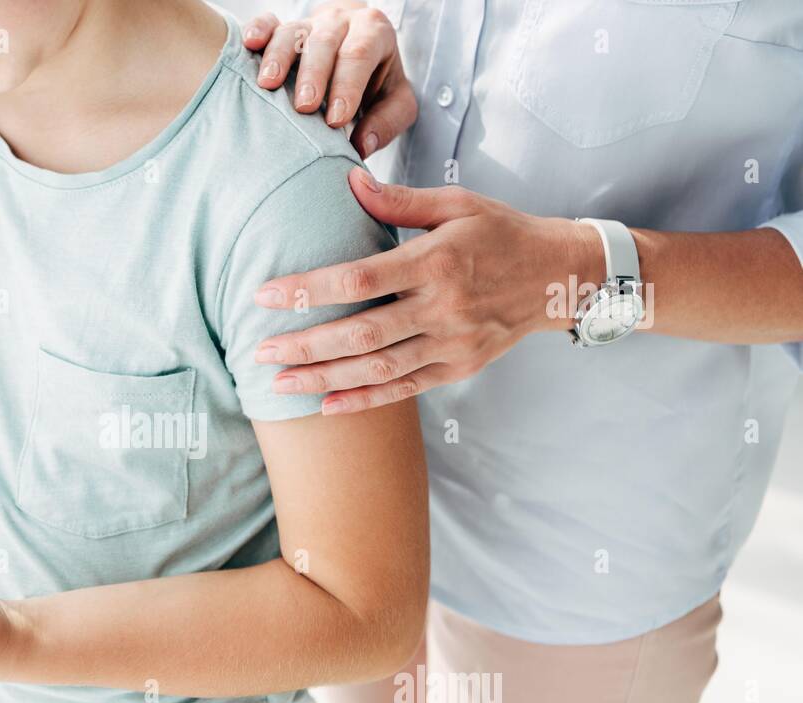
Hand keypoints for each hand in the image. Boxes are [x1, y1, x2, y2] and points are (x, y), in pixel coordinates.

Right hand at [243, 2, 416, 156]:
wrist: (359, 57)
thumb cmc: (377, 83)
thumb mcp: (396, 103)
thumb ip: (386, 122)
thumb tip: (361, 146)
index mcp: (374, 33)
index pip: (360, 54)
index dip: (347, 85)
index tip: (335, 119)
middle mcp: (341, 22)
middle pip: (324, 41)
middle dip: (313, 74)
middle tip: (303, 106)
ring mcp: (309, 24)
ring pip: (292, 32)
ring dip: (278, 57)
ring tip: (268, 85)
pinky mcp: (283, 28)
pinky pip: (269, 23)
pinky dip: (258, 31)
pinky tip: (249, 44)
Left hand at [253, 168, 601, 412]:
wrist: (559, 276)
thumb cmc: (501, 233)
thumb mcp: (456, 204)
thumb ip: (399, 199)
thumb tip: (349, 181)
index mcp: (436, 261)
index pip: (358, 278)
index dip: (308, 290)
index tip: (265, 296)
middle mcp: (443, 307)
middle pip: (361, 332)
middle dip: (305, 344)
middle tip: (260, 351)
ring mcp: (452, 342)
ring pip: (378, 367)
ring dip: (324, 378)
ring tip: (279, 383)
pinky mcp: (458, 367)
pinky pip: (404, 388)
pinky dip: (364, 400)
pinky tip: (325, 405)